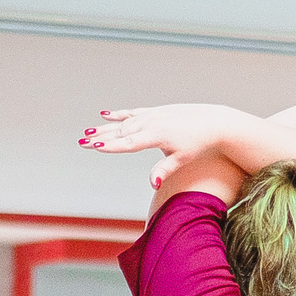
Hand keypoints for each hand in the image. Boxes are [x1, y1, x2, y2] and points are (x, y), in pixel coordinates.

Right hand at [79, 103, 225, 187]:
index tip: (94, 146)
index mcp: (157, 135)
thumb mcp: (182, 159)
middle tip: (82, 143)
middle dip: (101, 137)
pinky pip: (132, 113)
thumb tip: (152, 184)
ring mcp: (152, 115)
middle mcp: (151, 122)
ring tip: (88, 133)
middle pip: (121, 132)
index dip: (111, 145)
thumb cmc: (198, 143)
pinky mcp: (155, 112)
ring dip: (105, 128)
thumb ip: (164, 171)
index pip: (129, 143)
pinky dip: (119, 115)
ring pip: (124, 123)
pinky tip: (106, 115)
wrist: (213, 123)